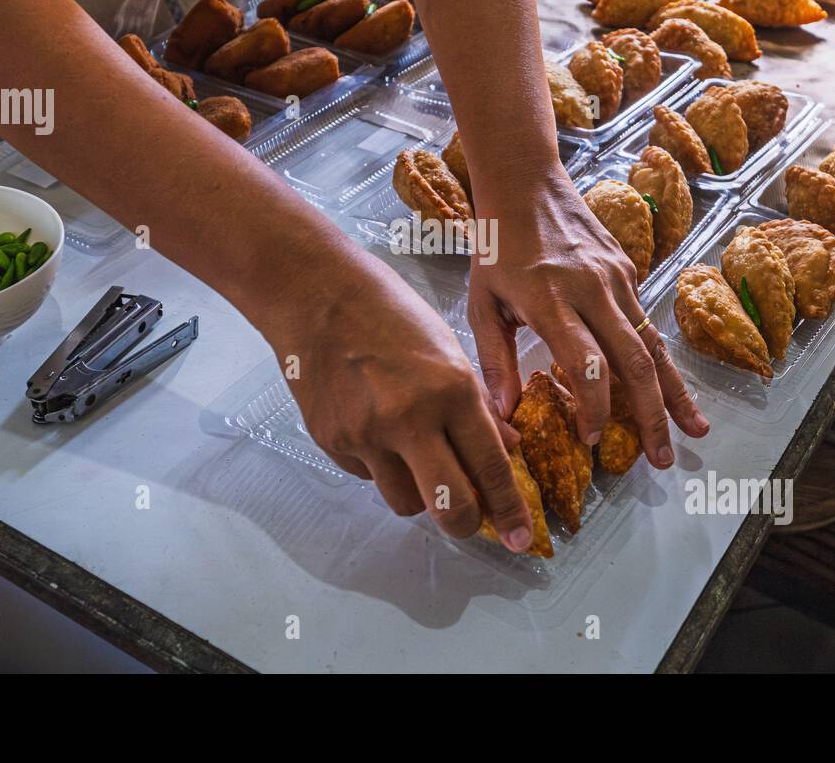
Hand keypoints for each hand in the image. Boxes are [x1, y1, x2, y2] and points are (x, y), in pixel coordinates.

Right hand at [269, 253, 533, 552]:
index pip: (490, 467)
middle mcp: (410, 419)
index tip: (520, 539)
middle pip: (449, 507)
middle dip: (466, 525)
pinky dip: (380, 466)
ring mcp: (366, 435)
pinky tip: (375, 428)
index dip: (509, 511)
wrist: (314, 296)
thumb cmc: (389, 312)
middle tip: (470, 520)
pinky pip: (368, 477)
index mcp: (451, 390)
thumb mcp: (448, 349)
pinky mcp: (332, 441)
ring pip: (405, 502)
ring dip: (420, 493)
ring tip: (416, 458)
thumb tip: (507, 450)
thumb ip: (477, 406)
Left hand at [468, 174, 709, 467]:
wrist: (526, 182)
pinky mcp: (629, 271)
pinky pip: (647, 323)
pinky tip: (673, 391)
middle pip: (634, 361)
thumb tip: (502, 416)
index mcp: (549, 299)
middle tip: (662, 460)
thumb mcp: (481, 303)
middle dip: (652, 416)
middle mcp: (591, 290)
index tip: (593, 441)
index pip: (586, 365)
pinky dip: (662, 361)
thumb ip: (493, 361)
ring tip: (694, 432)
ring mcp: (616, 279)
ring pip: (653, 344)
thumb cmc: (496, 247)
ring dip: (674, 393)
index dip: (596, 409)